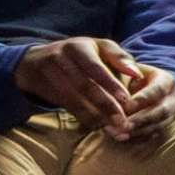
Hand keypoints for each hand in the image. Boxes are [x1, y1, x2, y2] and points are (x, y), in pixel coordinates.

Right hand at [13, 35, 144, 135]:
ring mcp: (49, 73)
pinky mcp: (44, 88)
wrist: (37, 60)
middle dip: (105, 104)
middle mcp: (60, 58)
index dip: (110, 84)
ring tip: (113, 128)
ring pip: (74, 98)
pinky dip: (83, 117)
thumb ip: (119, 58)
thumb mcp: (99, 48)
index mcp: (78, 47)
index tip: (126, 100)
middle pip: (84, 85)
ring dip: (94, 115)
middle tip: (122, 121)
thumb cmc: (81, 53)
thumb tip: (137, 74)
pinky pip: (66, 105)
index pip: (95, 67)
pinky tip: (98, 126)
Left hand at [114, 59, 174, 144]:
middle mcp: (174, 98)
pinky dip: (138, 138)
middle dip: (141, 120)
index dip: (141, 100)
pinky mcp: (164, 126)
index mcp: (167, 80)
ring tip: (117, 134)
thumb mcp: (128, 65)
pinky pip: (154, 135)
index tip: (123, 107)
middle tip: (121, 126)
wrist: (141, 85)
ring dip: (138, 132)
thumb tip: (130, 75)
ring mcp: (172, 114)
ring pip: (159, 126)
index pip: (157, 91)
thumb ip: (125, 66)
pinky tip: (121, 139)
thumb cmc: (130, 74)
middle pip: (161, 112)